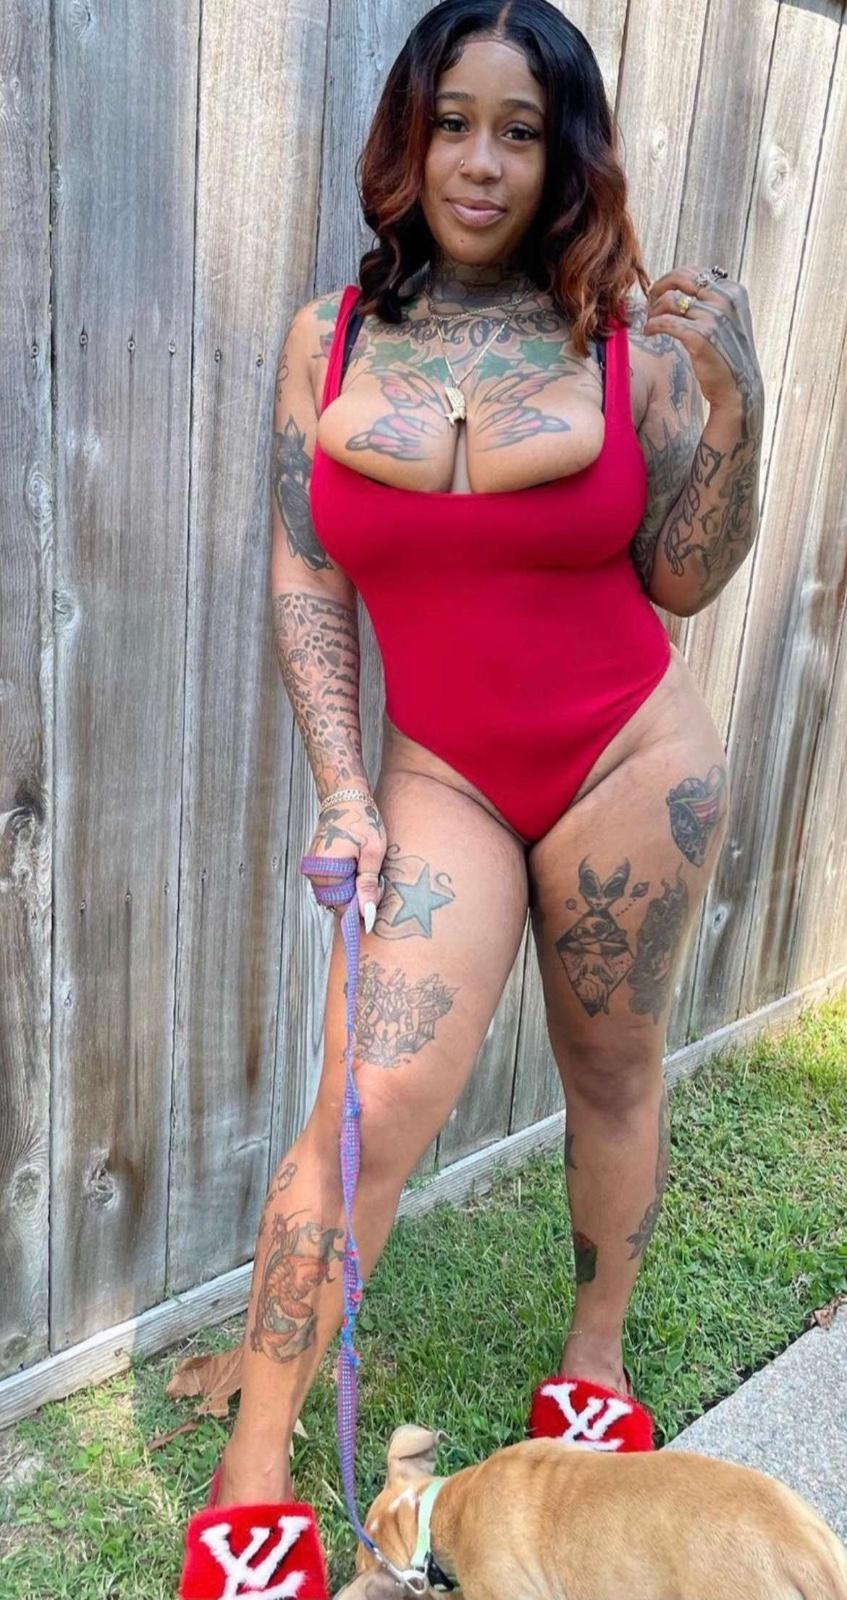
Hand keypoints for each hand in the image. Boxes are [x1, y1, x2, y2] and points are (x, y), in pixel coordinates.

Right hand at [304, 793, 386, 929]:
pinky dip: (345, 882)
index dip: (360, 909)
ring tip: (364, 872)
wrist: (344, 797)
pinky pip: (331, 883)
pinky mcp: (316, 864)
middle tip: (374, 885)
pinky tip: (356, 869)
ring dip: (350, 890)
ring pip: (334, 894)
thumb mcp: (373, 852)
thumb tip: (367, 911)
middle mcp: (314, 872)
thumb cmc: (361, 820)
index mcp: (326, 870)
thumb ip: (368, 883)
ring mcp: (313, 868)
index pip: (341, 906)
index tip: (375, 909)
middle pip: (336, 902)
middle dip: (355, 899)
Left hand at [643, 264, 763, 425]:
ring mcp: (713, 318)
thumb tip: (679, 287)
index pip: (693, 272)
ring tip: (651, 324)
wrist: (738, 388)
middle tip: (649, 304)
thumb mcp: (727, 320)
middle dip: (658, 289)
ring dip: (653, 311)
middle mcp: (724, 300)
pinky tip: (649, 333)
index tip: (660, 294)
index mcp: (732, 291)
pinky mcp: (700, 337)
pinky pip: (666, 322)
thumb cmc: (727, 355)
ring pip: (669, 300)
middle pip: (679, 279)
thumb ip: (710, 301)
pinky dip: (652, 325)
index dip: (671, 281)